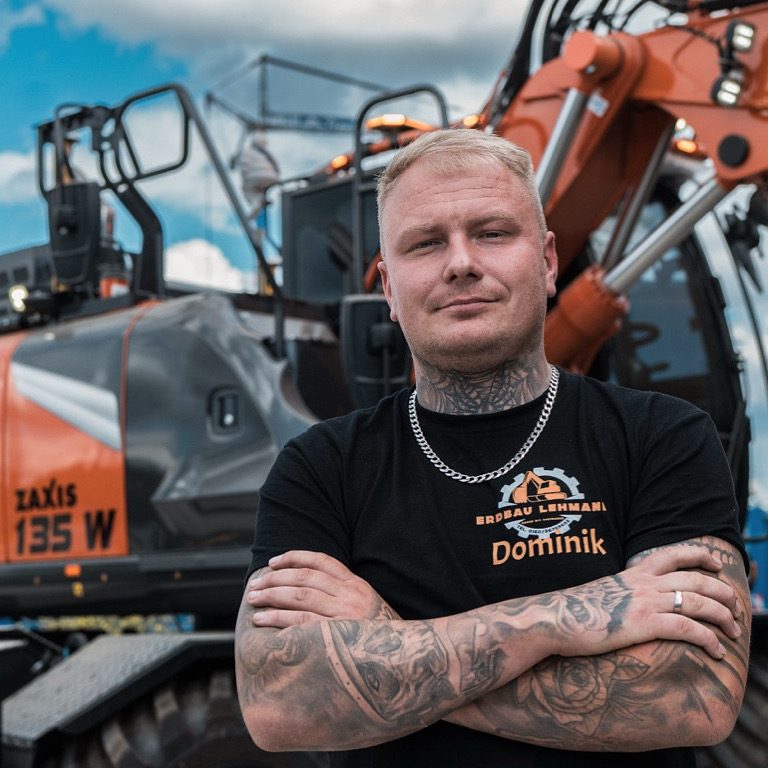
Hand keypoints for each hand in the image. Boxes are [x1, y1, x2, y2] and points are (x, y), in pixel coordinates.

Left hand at [247, 550, 400, 627]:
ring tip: (252, 598)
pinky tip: (261, 619)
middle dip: (275, 578)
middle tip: (254, 584)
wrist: (408, 664)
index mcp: (358, 585)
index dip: (295, 557)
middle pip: (305, 577)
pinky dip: (277, 618)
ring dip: (271, 595)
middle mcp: (351, 595)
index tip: (273, 562)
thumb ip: (345, 599)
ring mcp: (345, 615)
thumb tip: (308, 593)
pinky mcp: (337, 636)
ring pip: (299, 596)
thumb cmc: (381, 641)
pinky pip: (300, 623)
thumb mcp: (368, 611)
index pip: (323, 561)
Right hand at [549, 546, 741, 659]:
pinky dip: (709, 638)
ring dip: (724, 616)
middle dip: (723, 592)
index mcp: (632, 573)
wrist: (554, 618)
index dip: (699, 556)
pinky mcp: (644, 624)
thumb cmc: (573, 611)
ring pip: (699, 601)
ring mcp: (645, 602)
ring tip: (735, 631)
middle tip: (736, 609)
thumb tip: (627, 603)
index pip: (672, 554)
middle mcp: (643, 583)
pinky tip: (718, 650)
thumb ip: (620, 593)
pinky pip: (688, 628)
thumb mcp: (601, 592)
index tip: (715, 563)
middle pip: (696, 578)